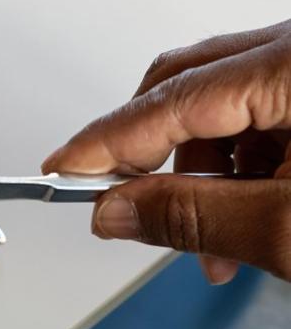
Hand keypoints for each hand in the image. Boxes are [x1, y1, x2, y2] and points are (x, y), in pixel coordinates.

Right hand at [42, 19, 290, 283]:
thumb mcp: (290, 228)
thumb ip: (194, 216)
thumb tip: (116, 210)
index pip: (171, 99)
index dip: (107, 142)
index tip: (61, 170)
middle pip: (188, 86)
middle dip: (151, 155)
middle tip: (121, 201)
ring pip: (224, 105)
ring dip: (202, 173)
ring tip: (212, 241)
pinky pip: (263, 115)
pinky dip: (242, 167)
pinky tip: (245, 215)